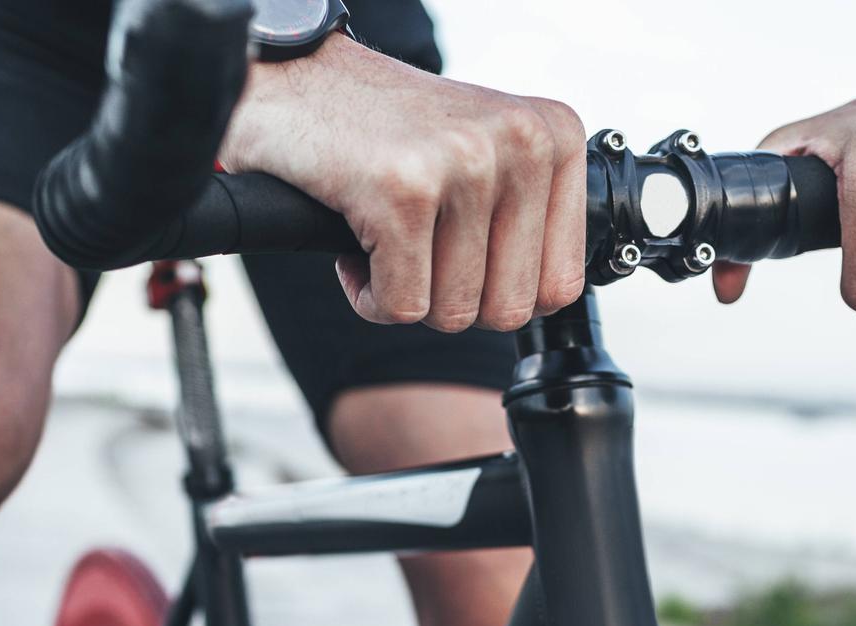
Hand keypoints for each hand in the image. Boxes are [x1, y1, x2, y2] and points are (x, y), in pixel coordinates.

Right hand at [219, 34, 586, 331]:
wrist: (294, 84)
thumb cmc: (385, 132)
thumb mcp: (487, 156)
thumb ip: (531, 218)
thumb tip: (552, 301)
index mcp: (554, 136)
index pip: (561, 286)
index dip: (498, 293)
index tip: (459, 253)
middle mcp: (521, 142)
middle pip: (510, 308)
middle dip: (452, 301)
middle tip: (417, 252)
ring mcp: (464, 163)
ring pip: (455, 312)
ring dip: (407, 295)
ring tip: (384, 237)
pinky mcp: (403, 190)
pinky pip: (402, 306)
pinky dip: (370, 297)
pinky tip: (356, 248)